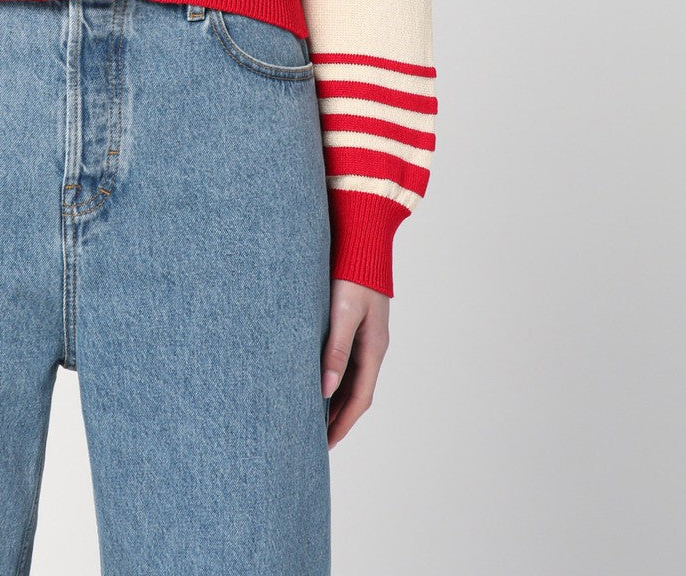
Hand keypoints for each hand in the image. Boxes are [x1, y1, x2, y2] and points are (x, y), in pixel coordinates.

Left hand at [320, 278, 388, 449]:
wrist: (362, 240)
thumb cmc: (353, 274)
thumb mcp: (344, 312)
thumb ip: (337, 349)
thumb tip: (325, 389)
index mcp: (374, 347)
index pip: (360, 398)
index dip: (343, 423)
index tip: (326, 445)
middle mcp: (372, 345)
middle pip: (356, 392)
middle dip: (338, 418)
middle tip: (315, 440)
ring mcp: (365, 335)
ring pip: (350, 376)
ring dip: (334, 398)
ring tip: (311, 416)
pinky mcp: (354, 322)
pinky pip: (344, 359)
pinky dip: (332, 376)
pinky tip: (315, 378)